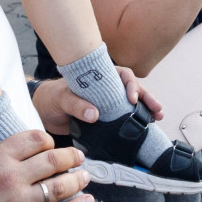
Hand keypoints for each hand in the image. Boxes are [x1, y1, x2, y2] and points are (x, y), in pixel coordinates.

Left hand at [34, 71, 163, 135]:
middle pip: (132, 88)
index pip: (121, 75)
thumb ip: (76, 105)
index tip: (132, 98)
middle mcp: (106, 88)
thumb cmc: (52, 98)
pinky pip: (123, 117)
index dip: (130, 84)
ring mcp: (107, 103)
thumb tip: (94, 114)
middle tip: (157, 108)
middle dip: (147, 97)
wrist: (44, 112)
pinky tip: (145, 127)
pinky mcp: (105, 118)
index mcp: (99, 77)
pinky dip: (135, 121)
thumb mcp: (62, 99)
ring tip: (158, 117)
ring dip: (145, 109)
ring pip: (131, 103)